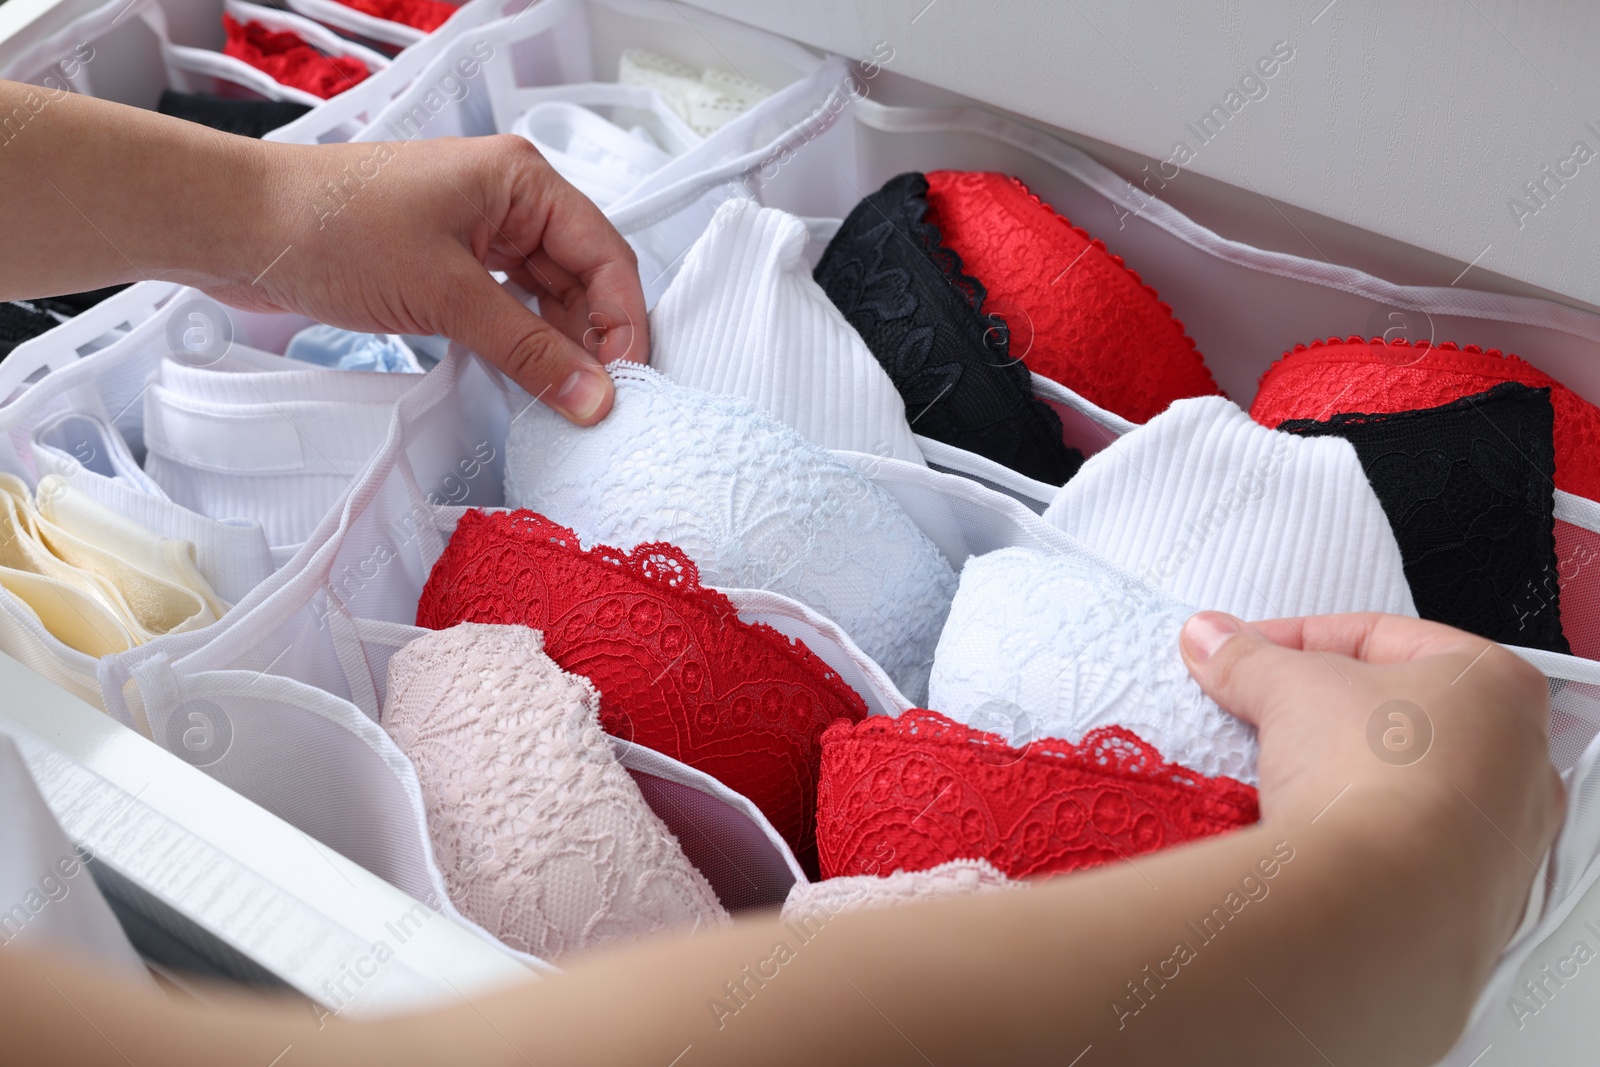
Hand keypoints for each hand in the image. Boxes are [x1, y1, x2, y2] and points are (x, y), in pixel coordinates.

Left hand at [216, 135, 648, 423]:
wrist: (241, 227)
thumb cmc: (330, 227)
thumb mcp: (446, 294)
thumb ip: (527, 349)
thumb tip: (591, 394)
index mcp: (522, 181)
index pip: (605, 256)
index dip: (624, 323)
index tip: (626, 383)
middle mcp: (509, 201)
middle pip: (584, 279)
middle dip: (596, 340)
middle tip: (600, 402)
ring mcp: (480, 232)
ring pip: (549, 298)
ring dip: (559, 347)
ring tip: (565, 399)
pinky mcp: (450, 264)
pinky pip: (510, 308)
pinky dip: (523, 344)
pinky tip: (527, 378)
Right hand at [1180, 611, 1563, 948]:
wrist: (1378, 899)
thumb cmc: (1373, 775)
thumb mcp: (1288, 688)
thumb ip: (1249, 658)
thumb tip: (1212, 639)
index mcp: (1497, 685)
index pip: (1379, 638)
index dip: (1298, 639)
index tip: (1249, 654)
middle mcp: (1521, 760)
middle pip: (1400, 712)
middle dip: (1327, 710)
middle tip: (1265, 713)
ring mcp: (1504, 838)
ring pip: (1407, 784)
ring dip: (1346, 774)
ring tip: (1284, 777)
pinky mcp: (1476, 901)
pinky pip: (1407, 849)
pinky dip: (1361, 834)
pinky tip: (1314, 834)